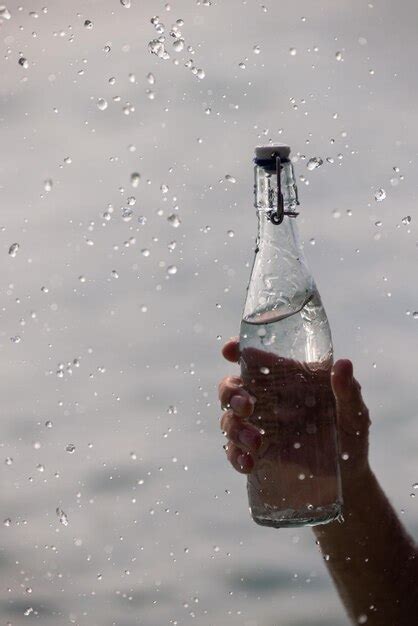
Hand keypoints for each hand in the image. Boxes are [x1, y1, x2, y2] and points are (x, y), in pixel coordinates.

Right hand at [219, 338, 370, 485]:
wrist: (345, 480)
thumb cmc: (349, 437)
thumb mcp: (353, 414)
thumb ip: (347, 391)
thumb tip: (344, 363)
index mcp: (287, 381)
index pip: (254, 359)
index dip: (237, 350)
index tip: (229, 351)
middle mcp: (267, 400)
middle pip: (232, 386)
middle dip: (230, 393)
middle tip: (247, 406)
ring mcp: (257, 427)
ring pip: (228, 418)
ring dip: (235, 428)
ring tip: (256, 443)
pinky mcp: (255, 453)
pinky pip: (232, 450)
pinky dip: (235, 455)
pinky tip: (248, 463)